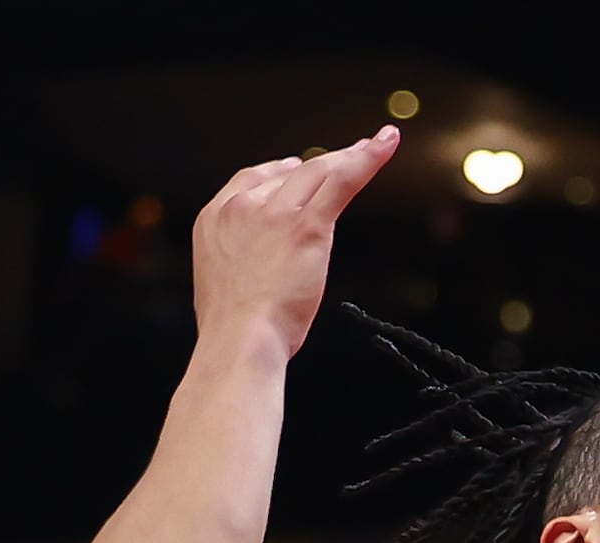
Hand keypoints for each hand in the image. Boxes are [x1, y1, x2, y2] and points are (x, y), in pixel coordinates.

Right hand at [189, 127, 398, 354]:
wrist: (238, 340)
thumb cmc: (232, 328)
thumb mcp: (221, 281)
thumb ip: (241, 258)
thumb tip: (262, 261)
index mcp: (215, 218)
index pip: (253, 178)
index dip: (279, 170)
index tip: (296, 167)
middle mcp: (243, 207)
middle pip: (291, 172)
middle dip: (323, 163)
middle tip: (347, 157)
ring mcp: (275, 212)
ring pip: (320, 171)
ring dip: (350, 155)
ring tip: (374, 145)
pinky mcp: (306, 225)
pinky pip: (342, 182)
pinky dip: (368, 159)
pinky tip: (385, 145)